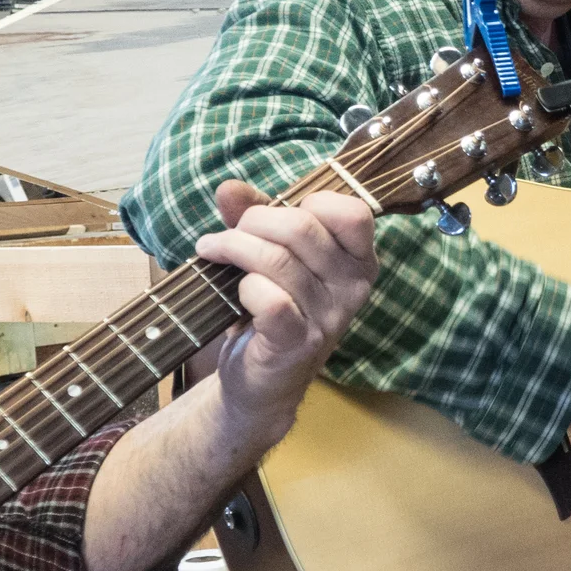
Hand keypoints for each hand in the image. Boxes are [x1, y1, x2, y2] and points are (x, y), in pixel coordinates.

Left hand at [196, 181, 376, 445]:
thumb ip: (254, 216)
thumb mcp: (270, 255)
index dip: (311, 202)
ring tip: (211, 251)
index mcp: (358, 261)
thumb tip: (228, 188)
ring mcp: (328, 318)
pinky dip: (242, 288)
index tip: (280, 214)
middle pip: (302, 228)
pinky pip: (269, 300)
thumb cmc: (271, 309)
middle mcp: (352, 288)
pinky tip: (232, 292)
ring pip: (276, 260)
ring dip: (233, 249)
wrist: (264, 382)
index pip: (353, 213)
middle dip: (253, 222)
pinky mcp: (298, 343)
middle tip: (228, 235)